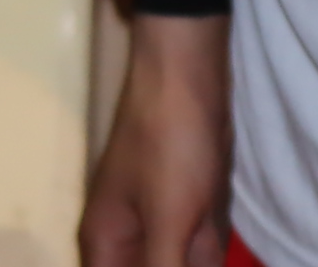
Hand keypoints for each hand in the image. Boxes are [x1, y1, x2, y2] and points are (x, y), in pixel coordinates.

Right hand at [81, 11, 231, 266]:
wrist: (190, 69)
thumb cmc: (170, 144)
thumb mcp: (170, 223)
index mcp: (106, 247)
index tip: (183, 256)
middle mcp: (126, 242)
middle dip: (189, 254)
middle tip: (197, 223)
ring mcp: (160, 224)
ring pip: (186, 263)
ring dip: (202, 247)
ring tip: (199, 194)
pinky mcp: (188, 209)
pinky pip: (202, 245)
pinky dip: (212, 239)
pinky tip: (210, 199)